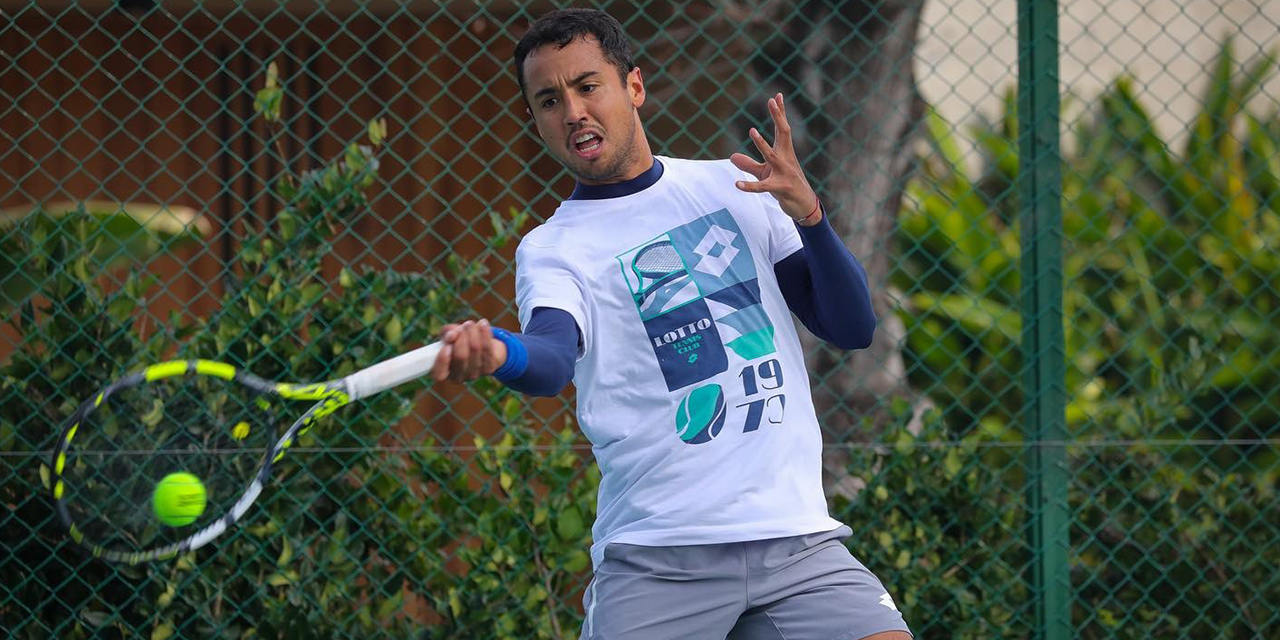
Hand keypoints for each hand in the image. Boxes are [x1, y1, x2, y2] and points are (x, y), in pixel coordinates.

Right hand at [430, 319, 506, 382]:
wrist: (482, 345)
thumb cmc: (460, 340)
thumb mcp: (449, 334)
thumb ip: (446, 333)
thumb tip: (452, 335)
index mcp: (443, 372)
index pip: (439, 374)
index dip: (442, 361)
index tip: (446, 346)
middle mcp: (458, 377)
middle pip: (461, 356)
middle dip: (462, 336)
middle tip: (464, 325)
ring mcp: (474, 374)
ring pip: (475, 349)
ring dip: (473, 332)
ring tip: (470, 323)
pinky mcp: (488, 369)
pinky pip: (487, 348)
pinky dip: (485, 333)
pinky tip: (483, 323)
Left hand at [730, 92, 821, 225]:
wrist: (804, 206)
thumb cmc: (785, 186)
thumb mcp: (765, 174)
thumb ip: (749, 164)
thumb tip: (732, 157)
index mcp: (784, 152)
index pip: (781, 129)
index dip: (779, 113)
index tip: (777, 96)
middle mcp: (786, 159)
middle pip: (783, 133)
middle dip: (778, 117)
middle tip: (771, 101)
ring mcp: (784, 173)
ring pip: (772, 156)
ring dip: (762, 144)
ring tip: (752, 131)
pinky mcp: (780, 188)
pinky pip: (762, 187)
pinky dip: (749, 186)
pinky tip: (737, 184)